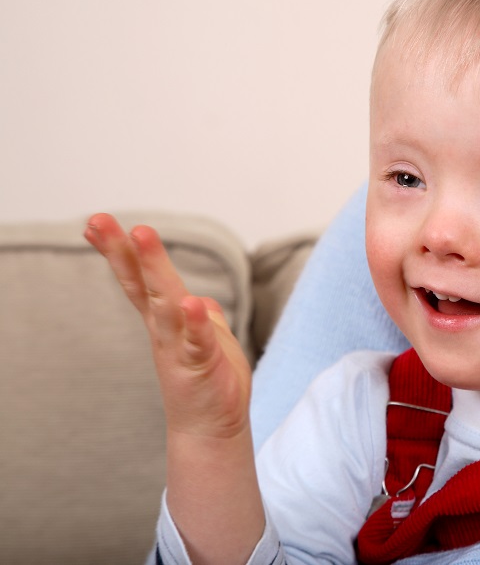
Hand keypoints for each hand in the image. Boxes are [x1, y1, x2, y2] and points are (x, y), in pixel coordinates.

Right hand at [84, 213, 252, 439]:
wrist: (212, 430)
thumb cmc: (210, 382)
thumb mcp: (206, 341)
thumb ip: (200, 318)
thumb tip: (196, 299)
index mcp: (166, 320)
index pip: (139, 280)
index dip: (120, 251)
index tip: (96, 223)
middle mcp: (166, 330)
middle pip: (142, 284)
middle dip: (123, 251)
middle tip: (99, 220)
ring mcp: (180, 347)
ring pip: (166, 304)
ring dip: (155, 271)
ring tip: (142, 237)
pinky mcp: (201, 367)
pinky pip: (197, 342)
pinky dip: (195, 324)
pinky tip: (191, 304)